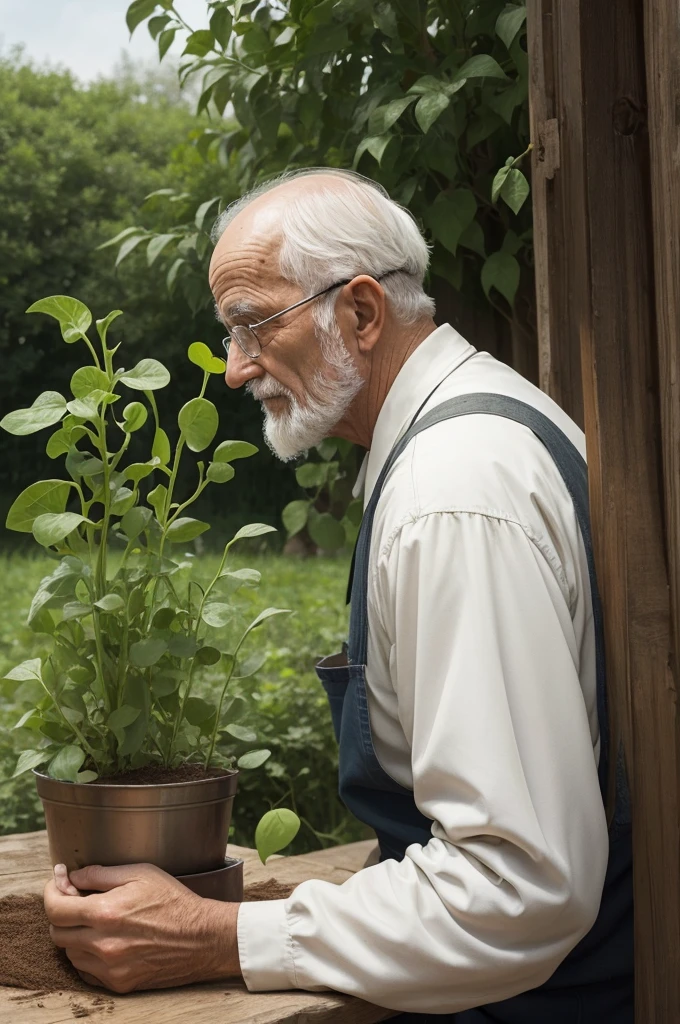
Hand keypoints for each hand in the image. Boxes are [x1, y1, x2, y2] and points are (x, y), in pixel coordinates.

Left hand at [44, 863, 240, 992]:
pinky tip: (104, 941)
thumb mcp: (140, 873)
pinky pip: (86, 971)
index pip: (55, 908)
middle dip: (62, 913)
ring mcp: (109, 967)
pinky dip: (87, 956)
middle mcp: (102, 944)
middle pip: (57, 932)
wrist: (201, 938)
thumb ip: (101, 874)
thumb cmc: (173, 901)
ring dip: (74, 935)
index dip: (51, 892)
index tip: (58, 882)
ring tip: (95, 921)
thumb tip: (73, 876)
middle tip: (77, 900)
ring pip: (70, 953)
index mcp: (105, 913)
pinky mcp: (118, 983)